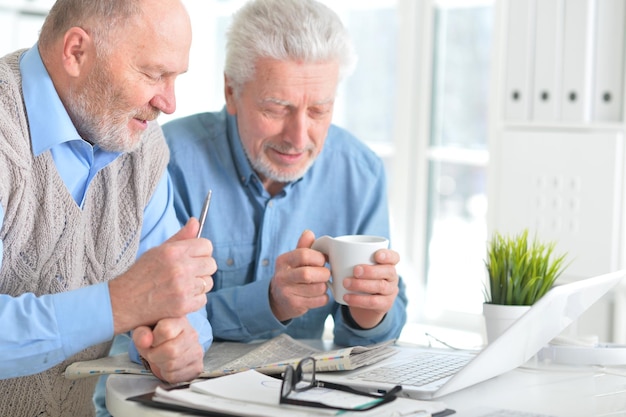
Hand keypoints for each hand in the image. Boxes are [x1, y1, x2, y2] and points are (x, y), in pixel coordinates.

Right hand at [109, 218, 215, 333]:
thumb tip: (196, 221)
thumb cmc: (141, 274)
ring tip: (183, 285)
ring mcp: (183, 288)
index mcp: (173, 252)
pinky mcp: (183, 305)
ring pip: (208, 282)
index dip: (202, 251)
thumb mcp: (158, 250)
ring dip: (199, 284)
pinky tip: (180, 297)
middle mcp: (180, 268)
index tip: (195, 257)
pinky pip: (203, 299)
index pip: (206, 245)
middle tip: (189, 272)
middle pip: (211, 264)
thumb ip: (181, 237)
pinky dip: (194, 299)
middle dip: (203, 268)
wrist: (123, 301)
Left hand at [133, 317, 204, 382]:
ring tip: (161, 358)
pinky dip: (166, 374)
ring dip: (160, 365)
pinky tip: (168, 365)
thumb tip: (145, 341)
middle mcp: (192, 334)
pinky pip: (175, 376)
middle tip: (154, 352)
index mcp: (179, 320)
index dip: (153, 339)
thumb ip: (141, 333)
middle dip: (155, 355)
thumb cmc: (157, 337)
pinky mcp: (197, 367)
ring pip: (172, 365)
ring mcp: (197, 351)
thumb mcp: (144, 330)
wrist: (169, 347)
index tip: (152, 340)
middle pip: (170, 350)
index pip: (165, 330)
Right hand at [269, 230, 330, 321]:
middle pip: (309, 274)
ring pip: (317, 288)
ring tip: (321, 284)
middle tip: (325, 274)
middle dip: (323, 274)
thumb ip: (303, 247)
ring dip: (324, 286)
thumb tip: (309, 233)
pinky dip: (324, 297)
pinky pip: (319, 300)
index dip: (319, 257)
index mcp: (283, 261)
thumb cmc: (291, 275)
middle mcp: (282, 276)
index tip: (323, 261)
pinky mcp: (294, 305)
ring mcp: (287, 292)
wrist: (278, 300)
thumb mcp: (293, 260)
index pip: (304, 254)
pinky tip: (318, 295)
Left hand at [342, 248, 399, 328]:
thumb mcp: (358, 266)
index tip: (376, 255)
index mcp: (388, 263)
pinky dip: (359, 300)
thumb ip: (347, 255)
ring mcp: (390, 291)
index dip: (388, 255)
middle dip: (371, 270)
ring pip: (381, 286)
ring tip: (346, 283)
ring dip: (362, 284)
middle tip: (354, 270)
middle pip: (388, 271)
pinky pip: (374, 302)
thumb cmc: (359, 278)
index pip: (394, 257)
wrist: (364, 304)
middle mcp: (392, 277)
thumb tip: (325, 242)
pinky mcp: (385, 305)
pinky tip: (346, 297)